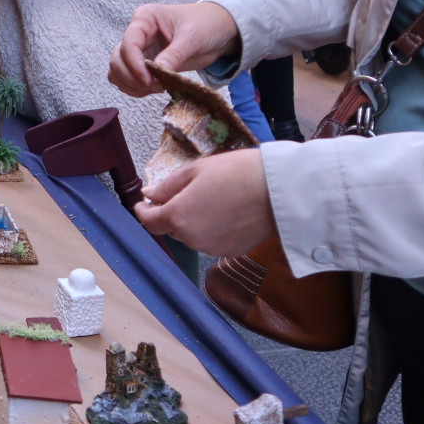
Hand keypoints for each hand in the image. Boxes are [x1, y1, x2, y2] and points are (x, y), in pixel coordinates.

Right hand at [108, 1, 239, 95]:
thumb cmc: (206, 24)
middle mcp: (137, 33)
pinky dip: (135, 88)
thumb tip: (157, 74)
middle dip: (133, 77)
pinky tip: (154, 89)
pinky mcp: (144, 63)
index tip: (149, 81)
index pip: (128, 43)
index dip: (134, 64)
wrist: (218, 30)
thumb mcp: (192, 37)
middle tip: (156, 87)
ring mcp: (139, 49)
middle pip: (118, 59)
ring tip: (157, 88)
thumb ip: (174, 55)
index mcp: (144, 19)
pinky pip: (128, 79)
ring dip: (132, 84)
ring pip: (118, 70)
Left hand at [136, 150, 274, 256]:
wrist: (281, 191)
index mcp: (179, 217)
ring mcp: (212, 248)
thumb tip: (149, 194)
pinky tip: (223, 211)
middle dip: (171, 212)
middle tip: (183, 192)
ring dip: (191, 221)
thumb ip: (168, 186)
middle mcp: (192, 239)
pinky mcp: (231, 252)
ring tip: (209, 199)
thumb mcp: (196, 171)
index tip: (144, 202)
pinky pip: (210, 240)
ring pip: (191, 235)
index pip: (149, 222)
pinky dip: (209, 228)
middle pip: (171, 228)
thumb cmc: (237, 174)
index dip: (143, 211)